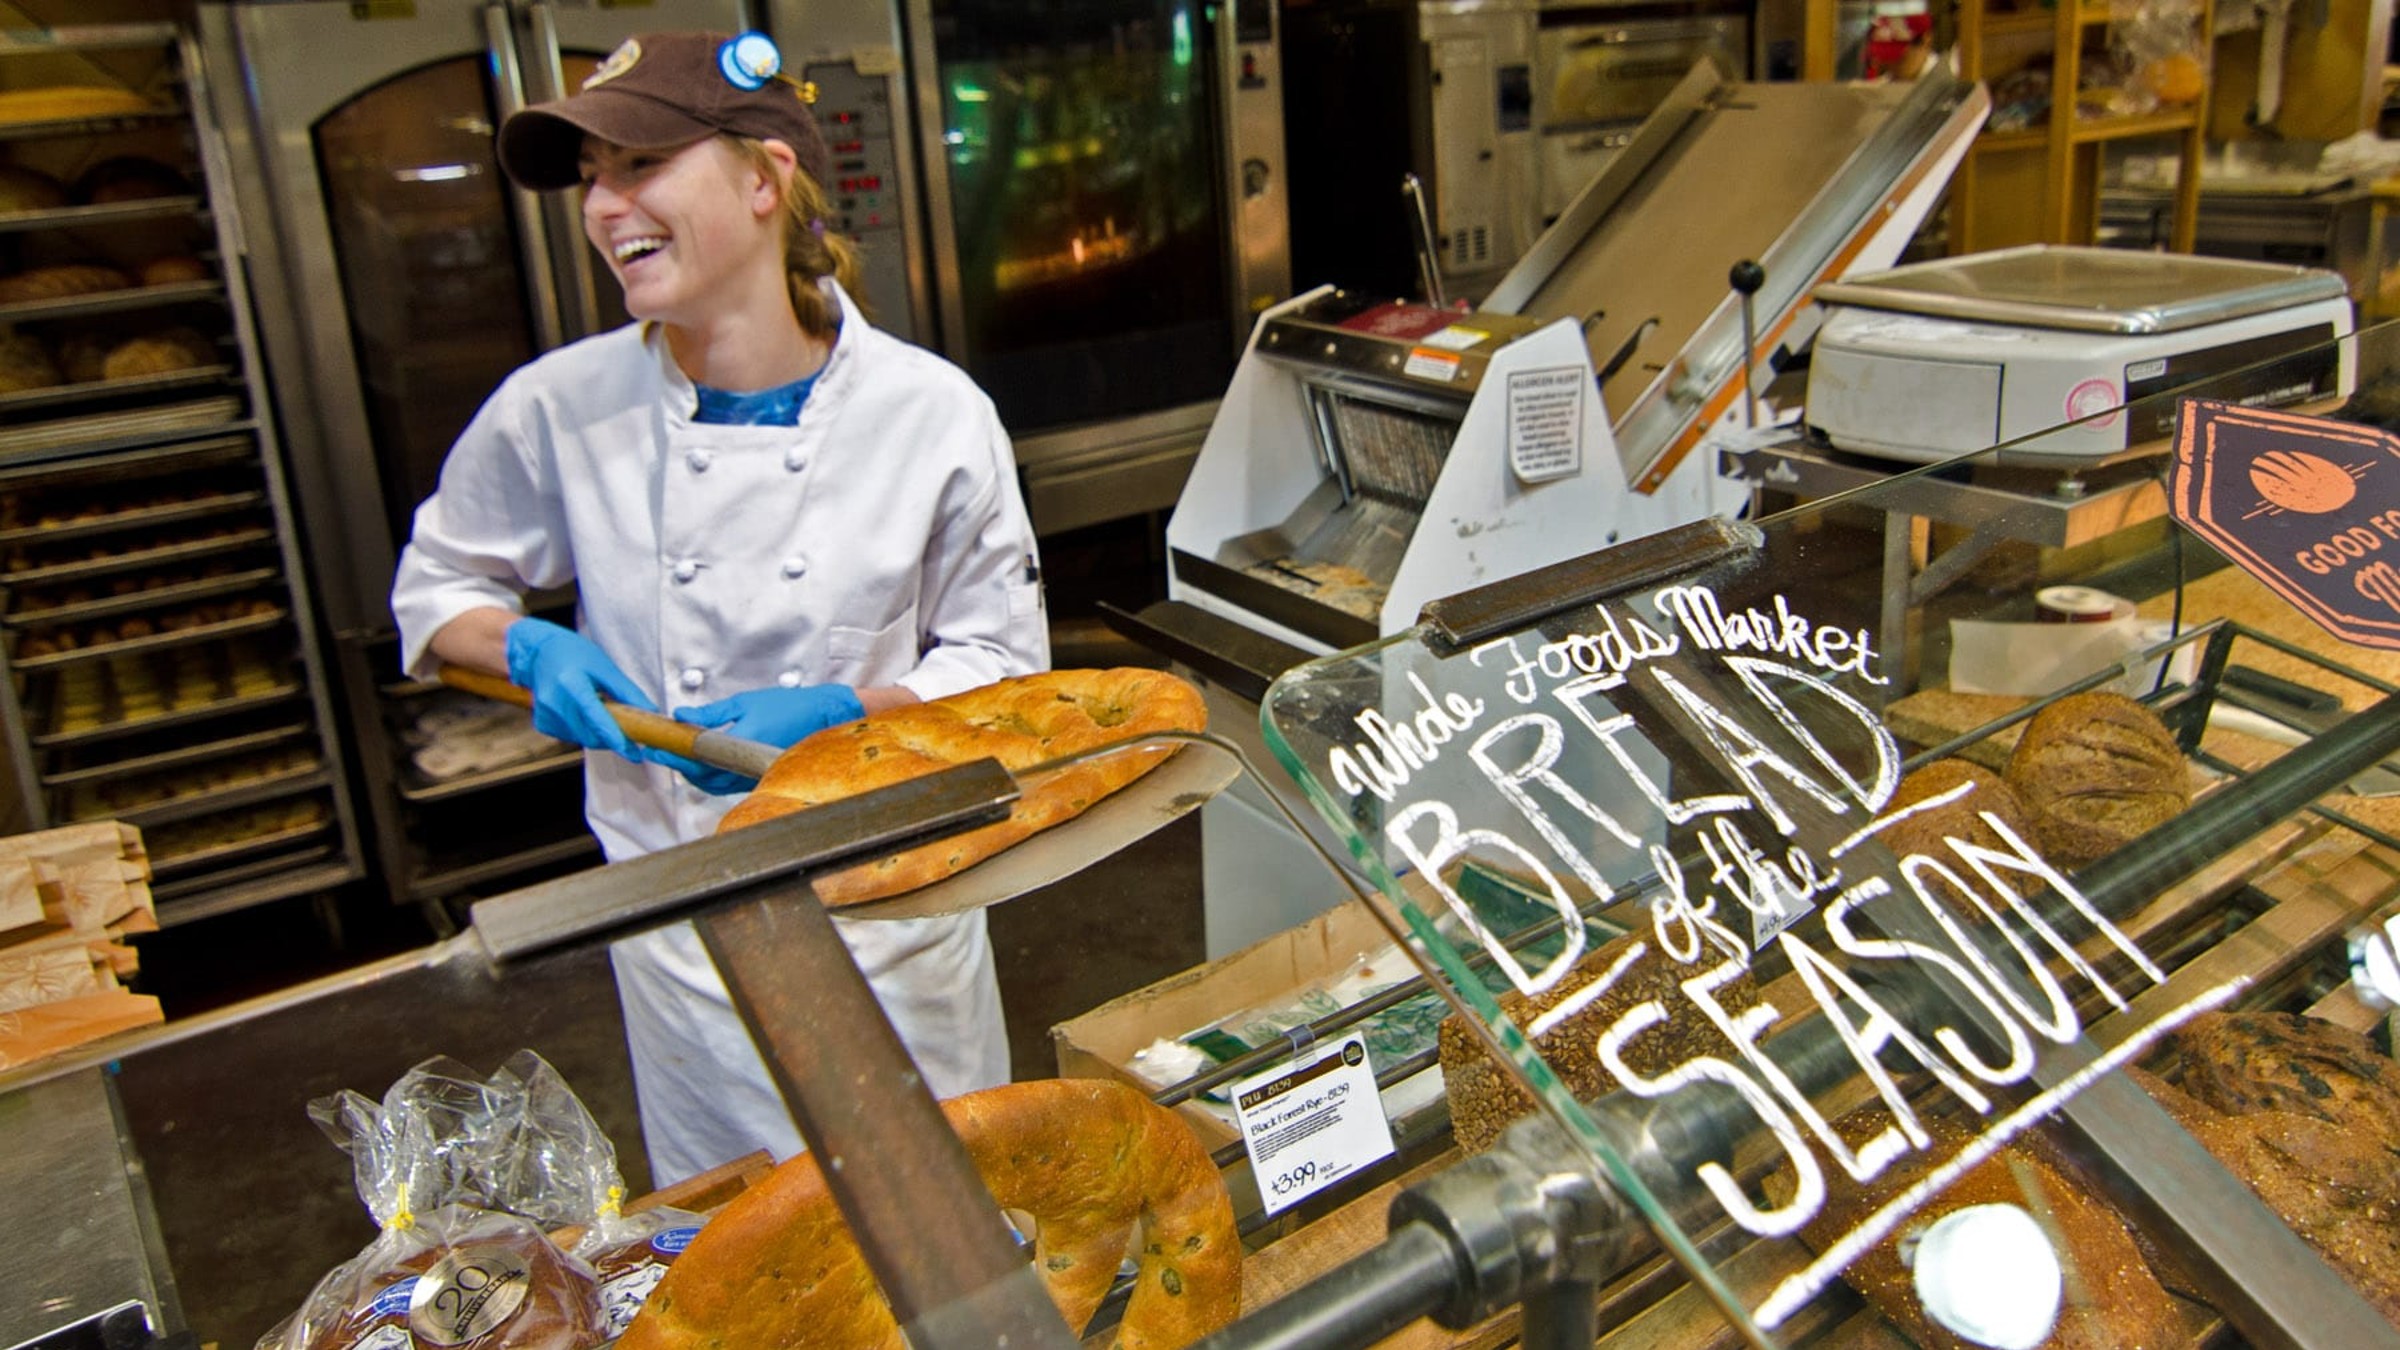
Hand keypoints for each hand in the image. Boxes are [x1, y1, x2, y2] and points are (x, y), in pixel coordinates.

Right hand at [503, 617, 655, 757]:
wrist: (538, 652)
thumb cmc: (573, 654)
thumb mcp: (604, 667)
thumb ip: (627, 692)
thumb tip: (649, 712)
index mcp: (571, 684)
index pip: (596, 718)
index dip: (616, 738)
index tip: (633, 753)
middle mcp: (554, 702)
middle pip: (590, 734)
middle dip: (611, 737)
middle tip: (626, 729)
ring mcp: (546, 715)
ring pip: (582, 738)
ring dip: (597, 733)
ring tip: (599, 709)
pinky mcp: (543, 723)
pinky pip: (571, 736)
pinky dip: (583, 730)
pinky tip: (582, 712)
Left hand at [662, 684, 865, 794]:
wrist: (822, 718)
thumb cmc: (788, 707)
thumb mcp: (745, 702)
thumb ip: (710, 713)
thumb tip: (681, 716)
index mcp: (742, 742)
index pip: (698, 758)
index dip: (673, 755)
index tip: (655, 747)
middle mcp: (747, 764)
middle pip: (701, 777)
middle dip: (678, 764)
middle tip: (660, 749)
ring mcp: (753, 775)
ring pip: (712, 785)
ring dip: (692, 772)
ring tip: (677, 755)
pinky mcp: (757, 778)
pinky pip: (725, 785)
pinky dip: (709, 777)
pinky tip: (701, 763)